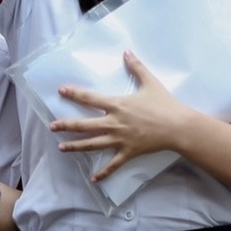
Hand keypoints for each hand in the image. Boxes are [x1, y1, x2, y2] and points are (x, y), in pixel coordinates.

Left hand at [49, 50, 193, 180]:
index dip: (74, 94)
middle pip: (85, 125)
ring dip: (75, 146)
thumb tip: (127, 51)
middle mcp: (114, 122)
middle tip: (52, 126)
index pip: (90, 98)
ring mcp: (120, 139)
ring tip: (61, 147)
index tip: (61, 91)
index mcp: (117, 104)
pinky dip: (103, 173)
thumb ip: (136, 67)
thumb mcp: (150, 82)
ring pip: (93, 144)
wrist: (178, 126)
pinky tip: (93, 179)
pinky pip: (113, 164)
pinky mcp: (128, 152)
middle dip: (66, 125)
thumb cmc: (164, 104)